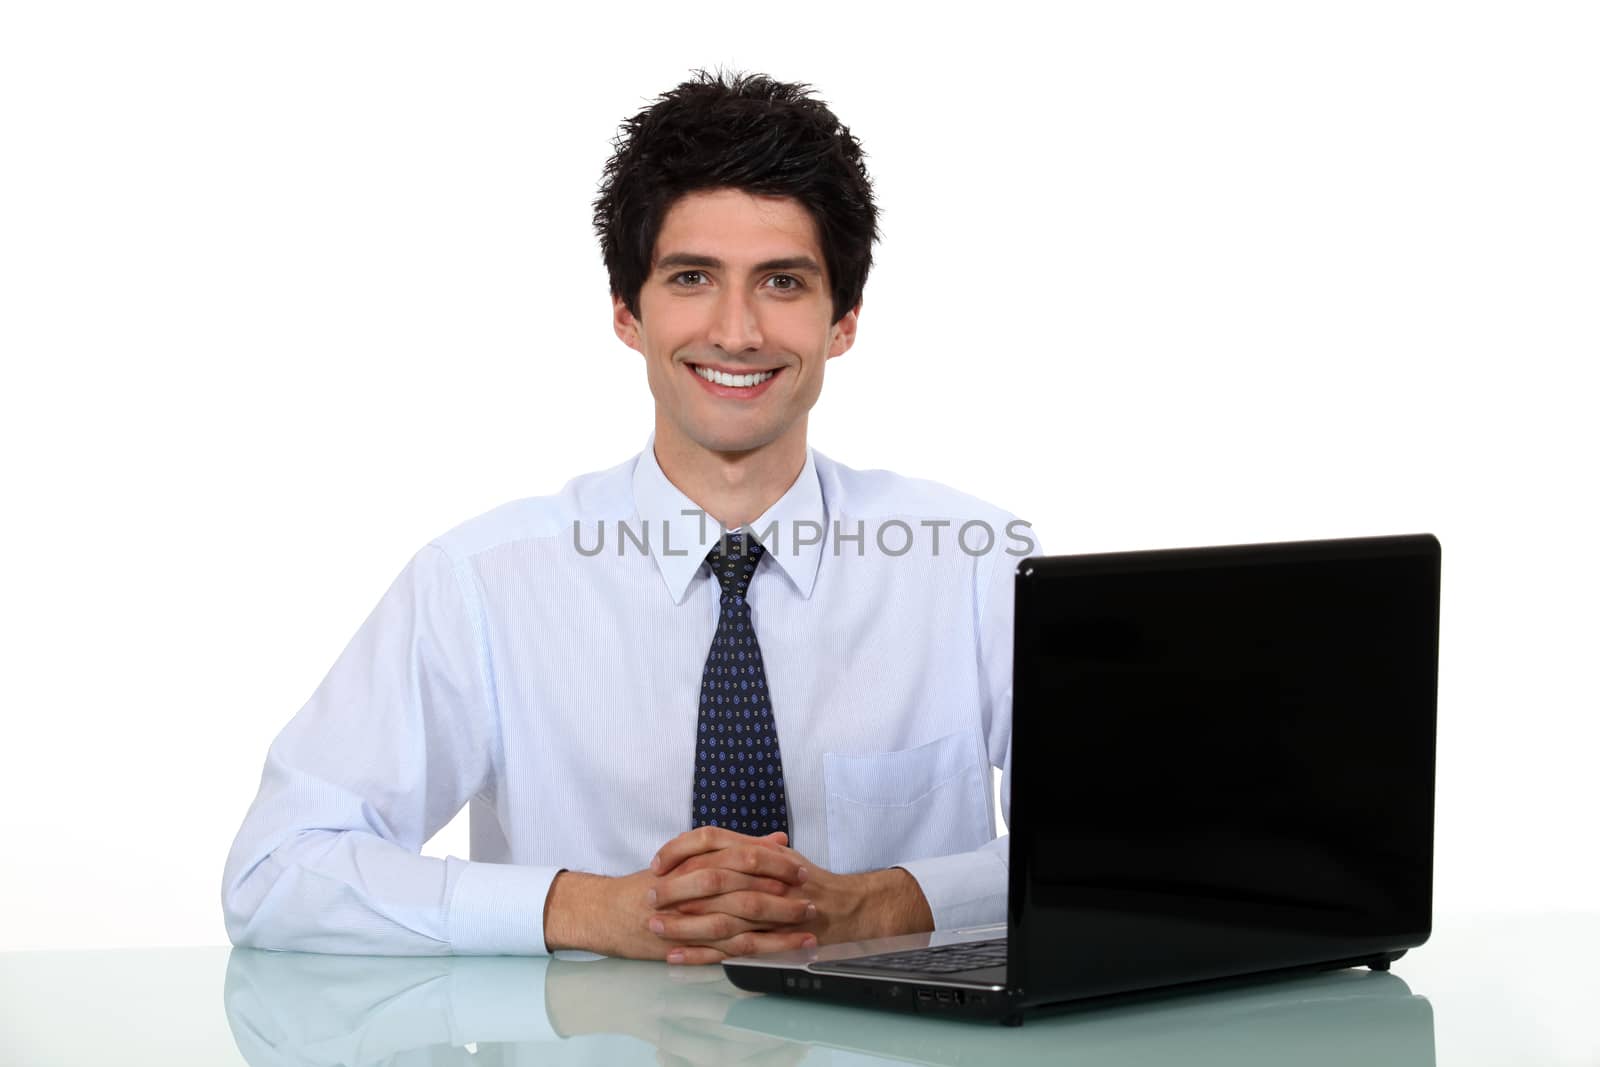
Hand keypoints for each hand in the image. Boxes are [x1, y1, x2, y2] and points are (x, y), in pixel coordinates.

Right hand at [543, 830, 814, 960]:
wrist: (607, 911)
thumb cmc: (653, 883)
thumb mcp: (690, 857)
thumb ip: (736, 847)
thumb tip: (777, 839)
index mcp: (697, 862)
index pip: (742, 859)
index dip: (775, 865)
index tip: (801, 870)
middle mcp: (693, 890)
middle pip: (746, 892)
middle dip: (782, 898)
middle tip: (811, 901)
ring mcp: (690, 920)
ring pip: (740, 925)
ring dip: (777, 929)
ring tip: (807, 930)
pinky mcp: (688, 947)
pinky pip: (727, 952)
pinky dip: (755, 953)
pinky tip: (781, 954)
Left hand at [650, 830, 934, 963]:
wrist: (849, 910)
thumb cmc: (810, 882)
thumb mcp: (777, 856)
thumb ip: (745, 847)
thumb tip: (706, 844)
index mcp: (762, 851)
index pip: (713, 839)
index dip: (680, 849)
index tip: (657, 862)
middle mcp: (765, 876)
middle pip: (711, 878)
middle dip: (674, 888)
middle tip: (647, 896)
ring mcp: (770, 910)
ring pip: (719, 916)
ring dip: (683, 923)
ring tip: (655, 927)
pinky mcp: (771, 941)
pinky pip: (731, 949)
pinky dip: (701, 954)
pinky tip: (676, 957)